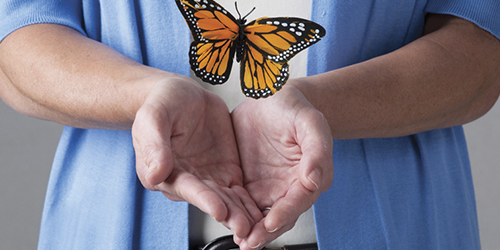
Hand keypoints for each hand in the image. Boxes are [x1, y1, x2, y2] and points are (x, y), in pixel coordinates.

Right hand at [132, 75, 261, 237]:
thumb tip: (155, 174)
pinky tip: (263, 212)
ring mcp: (208, 178)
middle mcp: (187, 180)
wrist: (183, 94)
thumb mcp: (155, 116)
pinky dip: (250, 203)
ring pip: (227, 200)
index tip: (219, 210)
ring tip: (258, 226)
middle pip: (210, 201)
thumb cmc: (163, 102)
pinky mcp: (226, 172)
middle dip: (228, 216)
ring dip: (241, 215)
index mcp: (165, 172)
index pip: (187, 189)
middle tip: (245, 227)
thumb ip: (154, 145)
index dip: (204, 200)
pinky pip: (239, 191)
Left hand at [231, 84, 333, 248]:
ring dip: (248, 229)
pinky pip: (240, 203)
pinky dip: (234, 213)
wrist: (271, 98)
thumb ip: (317, 151)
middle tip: (249, 241)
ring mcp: (268, 187)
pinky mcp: (248, 183)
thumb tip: (315, 179)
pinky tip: (224, 219)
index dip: (285, 213)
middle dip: (264, 232)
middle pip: (278, 216)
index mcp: (309, 176)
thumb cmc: (295, 109)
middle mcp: (288, 187)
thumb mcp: (310, 123)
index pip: (298, 201)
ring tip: (237, 239)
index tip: (270, 222)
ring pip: (258, 215)